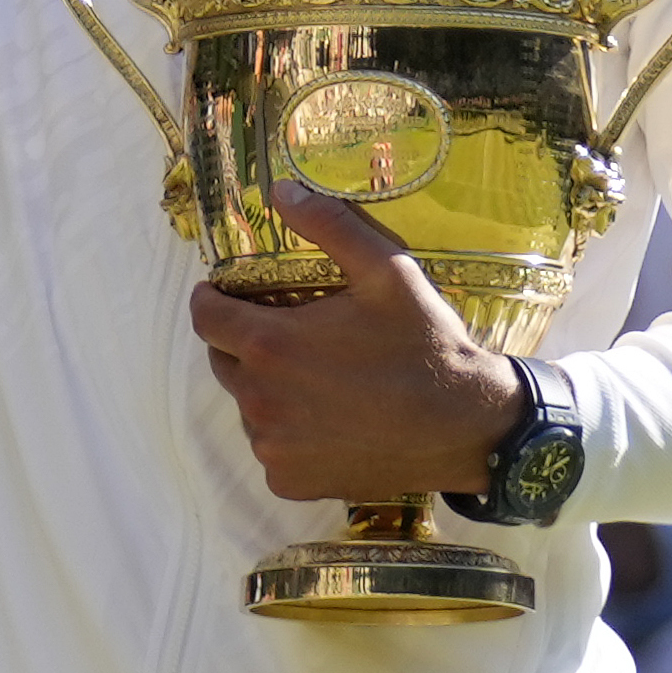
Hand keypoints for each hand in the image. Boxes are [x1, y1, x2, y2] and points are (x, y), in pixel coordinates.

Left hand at [186, 190, 525, 500]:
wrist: (467, 428)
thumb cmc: (426, 345)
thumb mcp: (387, 271)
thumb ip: (329, 226)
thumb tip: (281, 191)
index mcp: (269, 345)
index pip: (204, 316)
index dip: (213, 299)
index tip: (229, 295)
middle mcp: (259, 400)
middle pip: (223, 361)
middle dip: (245, 343)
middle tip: (292, 335)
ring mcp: (272, 446)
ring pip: (248, 406)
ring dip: (269, 390)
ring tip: (319, 380)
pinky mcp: (290, 480)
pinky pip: (271, 448)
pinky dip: (289, 433)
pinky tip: (330, 419)